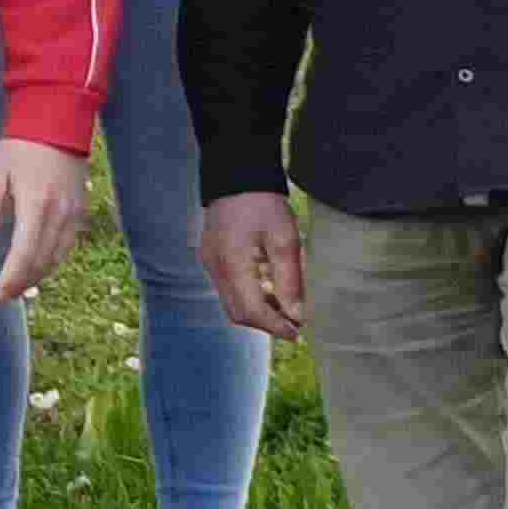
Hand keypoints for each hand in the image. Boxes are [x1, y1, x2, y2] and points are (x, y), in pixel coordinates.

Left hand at [0, 138, 88, 302]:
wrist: (58, 121)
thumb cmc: (21, 145)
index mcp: (35, 205)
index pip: (23, 254)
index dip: (10, 279)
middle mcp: (59, 214)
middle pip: (42, 262)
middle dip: (23, 283)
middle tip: (4, 296)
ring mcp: (74, 213)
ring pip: (58, 257)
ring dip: (39, 276)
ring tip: (19, 287)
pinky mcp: (81, 209)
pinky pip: (68, 245)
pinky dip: (54, 261)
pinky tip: (40, 266)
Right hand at [200, 192, 307, 339]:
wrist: (237, 176)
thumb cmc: (262, 203)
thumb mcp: (285, 239)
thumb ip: (290, 280)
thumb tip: (297, 314)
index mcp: (232, 264)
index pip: (251, 311)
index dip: (275, 326)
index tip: (297, 333)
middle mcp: (215, 268)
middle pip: (238, 313)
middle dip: (266, 323)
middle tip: (294, 325)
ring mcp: (210, 263)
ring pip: (232, 303)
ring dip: (259, 310)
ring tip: (287, 306)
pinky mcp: (212, 257)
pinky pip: (228, 288)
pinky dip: (250, 295)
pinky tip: (270, 286)